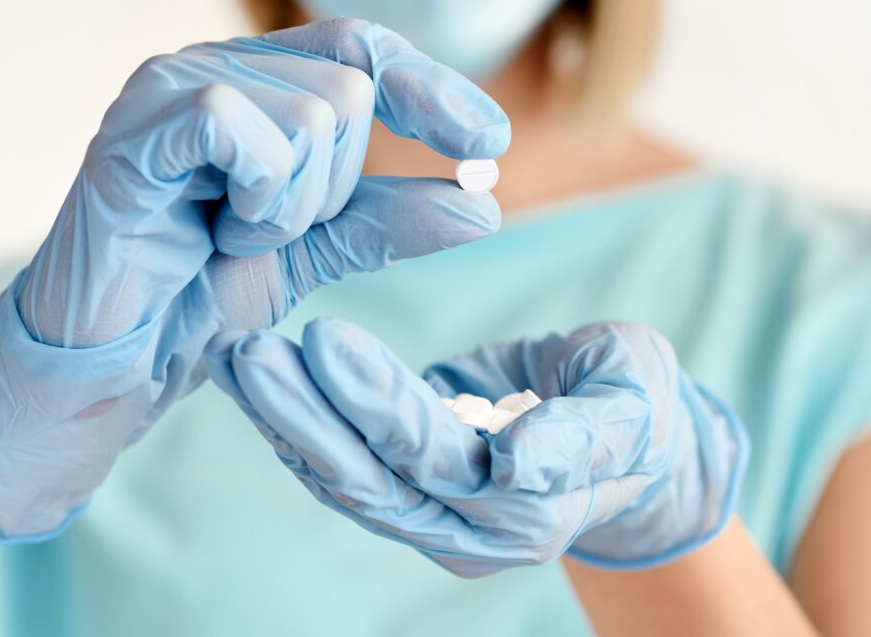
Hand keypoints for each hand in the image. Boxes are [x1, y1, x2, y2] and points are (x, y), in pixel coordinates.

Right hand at [0, 18, 508, 541]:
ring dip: (295, 206)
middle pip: (350, 88)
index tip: (491, 142)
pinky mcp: (135, 127)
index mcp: (255, 84)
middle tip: (266, 233)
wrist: (116, 364)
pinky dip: (255, 196)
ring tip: (232, 238)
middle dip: (337, 188)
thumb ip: (390, 219)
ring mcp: (169, 87)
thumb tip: (484, 199)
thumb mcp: (318, 251)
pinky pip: (239, 122)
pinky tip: (216, 231)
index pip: (364, 49)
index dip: (433, 90)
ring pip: (312, 110)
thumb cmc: (200, 297)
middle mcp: (213, 67)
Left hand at [206, 318, 747, 577]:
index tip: (325, 339)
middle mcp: (468, 532)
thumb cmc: (637, 405)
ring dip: (283, 419)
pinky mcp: (405, 492)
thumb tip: (517, 463)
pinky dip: (295, 422)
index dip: (380, 402)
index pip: (436, 457)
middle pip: (370, 477)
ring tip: (234, 358)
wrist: (622, 436)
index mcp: (526, 510)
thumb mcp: (633, 403)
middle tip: (248, 353)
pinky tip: (254, 378)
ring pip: (342, 477)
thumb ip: (583, 435)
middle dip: (305, 414)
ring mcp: (431, 519)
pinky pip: (340, 464)